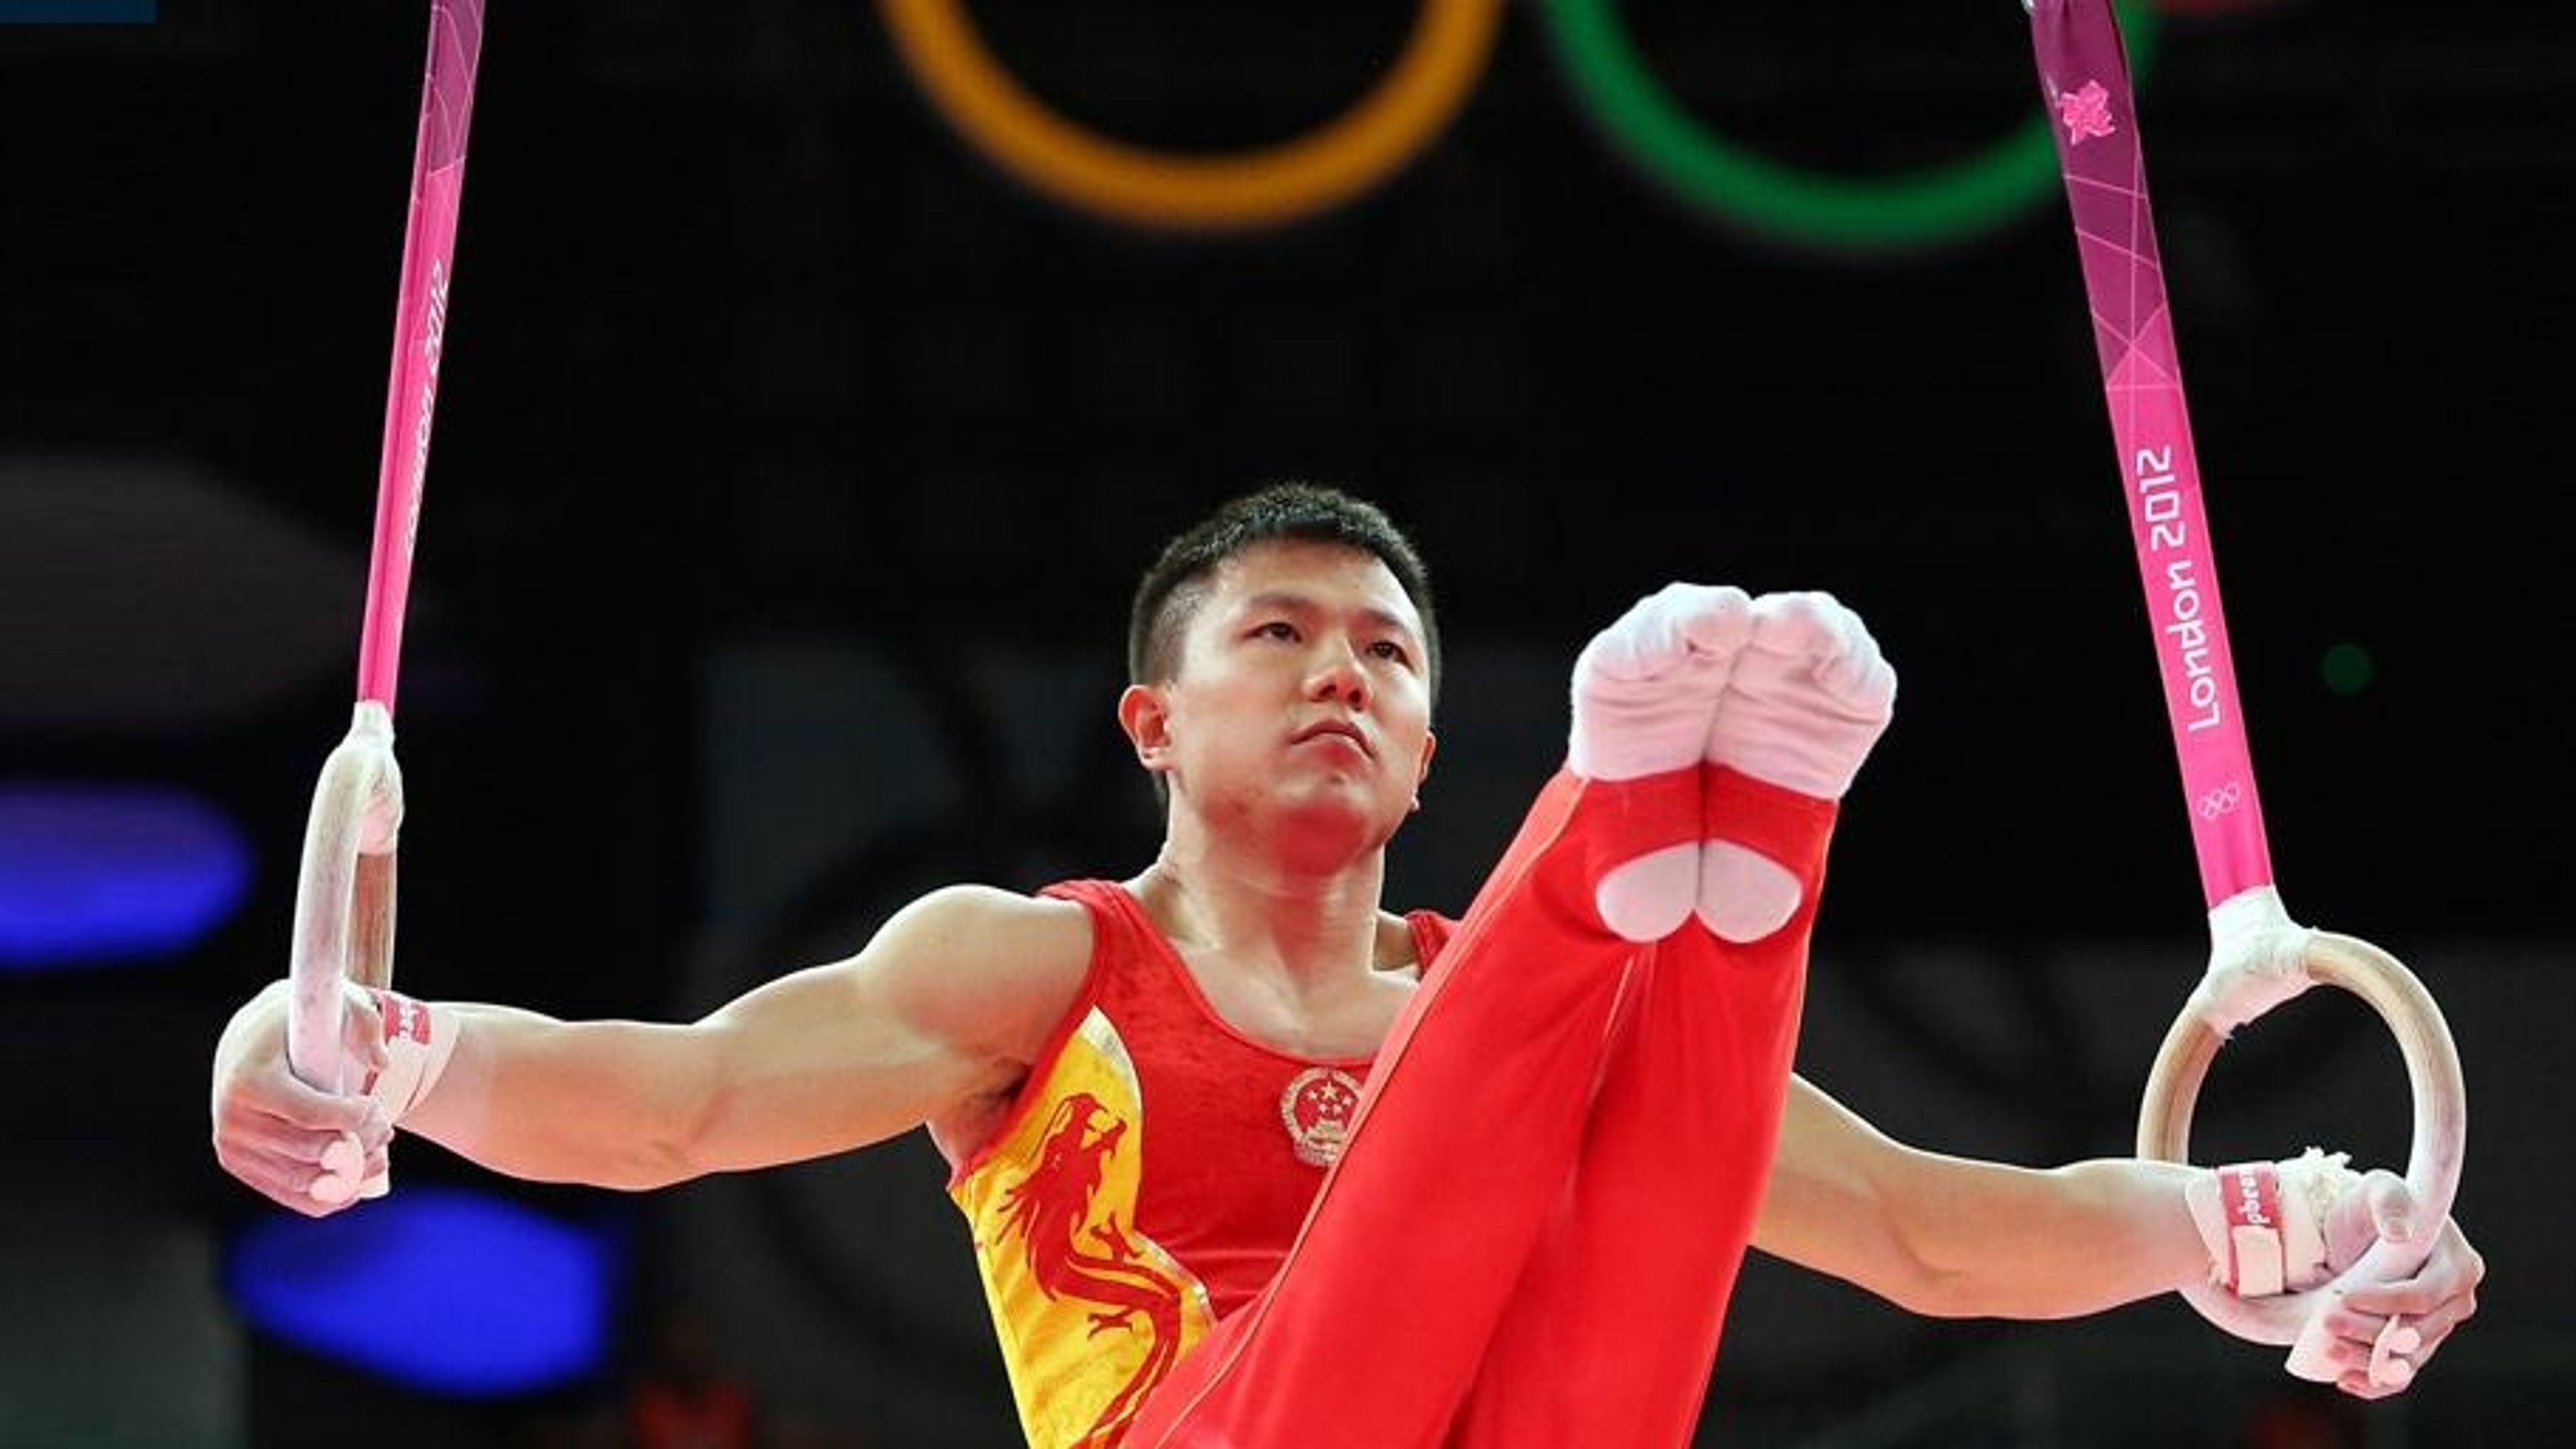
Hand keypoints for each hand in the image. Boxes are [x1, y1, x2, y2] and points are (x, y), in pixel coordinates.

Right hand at [210, 979, 394, 1214]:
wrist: (248, 1042)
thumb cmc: (294, 1025)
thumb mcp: (328, 1006)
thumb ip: (364, 1024)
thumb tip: (383, 1062)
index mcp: (248, 1081)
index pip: (309, 1114)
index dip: (354, 1118)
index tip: (377, 1106)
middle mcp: (232, 1120)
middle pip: (310, 1151)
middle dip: (360, 1143)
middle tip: (385, 1127)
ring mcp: (232, 1149)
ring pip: (304, 1180)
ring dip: (352, 1173)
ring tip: (379, 1149)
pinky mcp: (240, 1167)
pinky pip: (292, 1196)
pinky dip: (332, 1195)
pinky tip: (359, 1176)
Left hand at [2309, 1170, 2483, 1397]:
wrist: (2359, 1233)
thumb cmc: (2373, 1207)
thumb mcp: (2379, 1191)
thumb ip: (2390, 1202)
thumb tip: (2400, 1231)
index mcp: (2458, 1266)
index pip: (2425, 1294)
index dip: (2386, 1301)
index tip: (2344, 1297)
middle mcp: (2455, 1301)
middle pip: (2416, 1330)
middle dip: (2370, 1331)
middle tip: (2327, 1323)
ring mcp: (2438, 1326)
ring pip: (2408, 1356)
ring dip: (2368, 1360)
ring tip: (2330, 1350)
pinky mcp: (2417, 1344)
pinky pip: (2402, 1373)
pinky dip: (2375, 1381)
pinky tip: (2346, 1379)